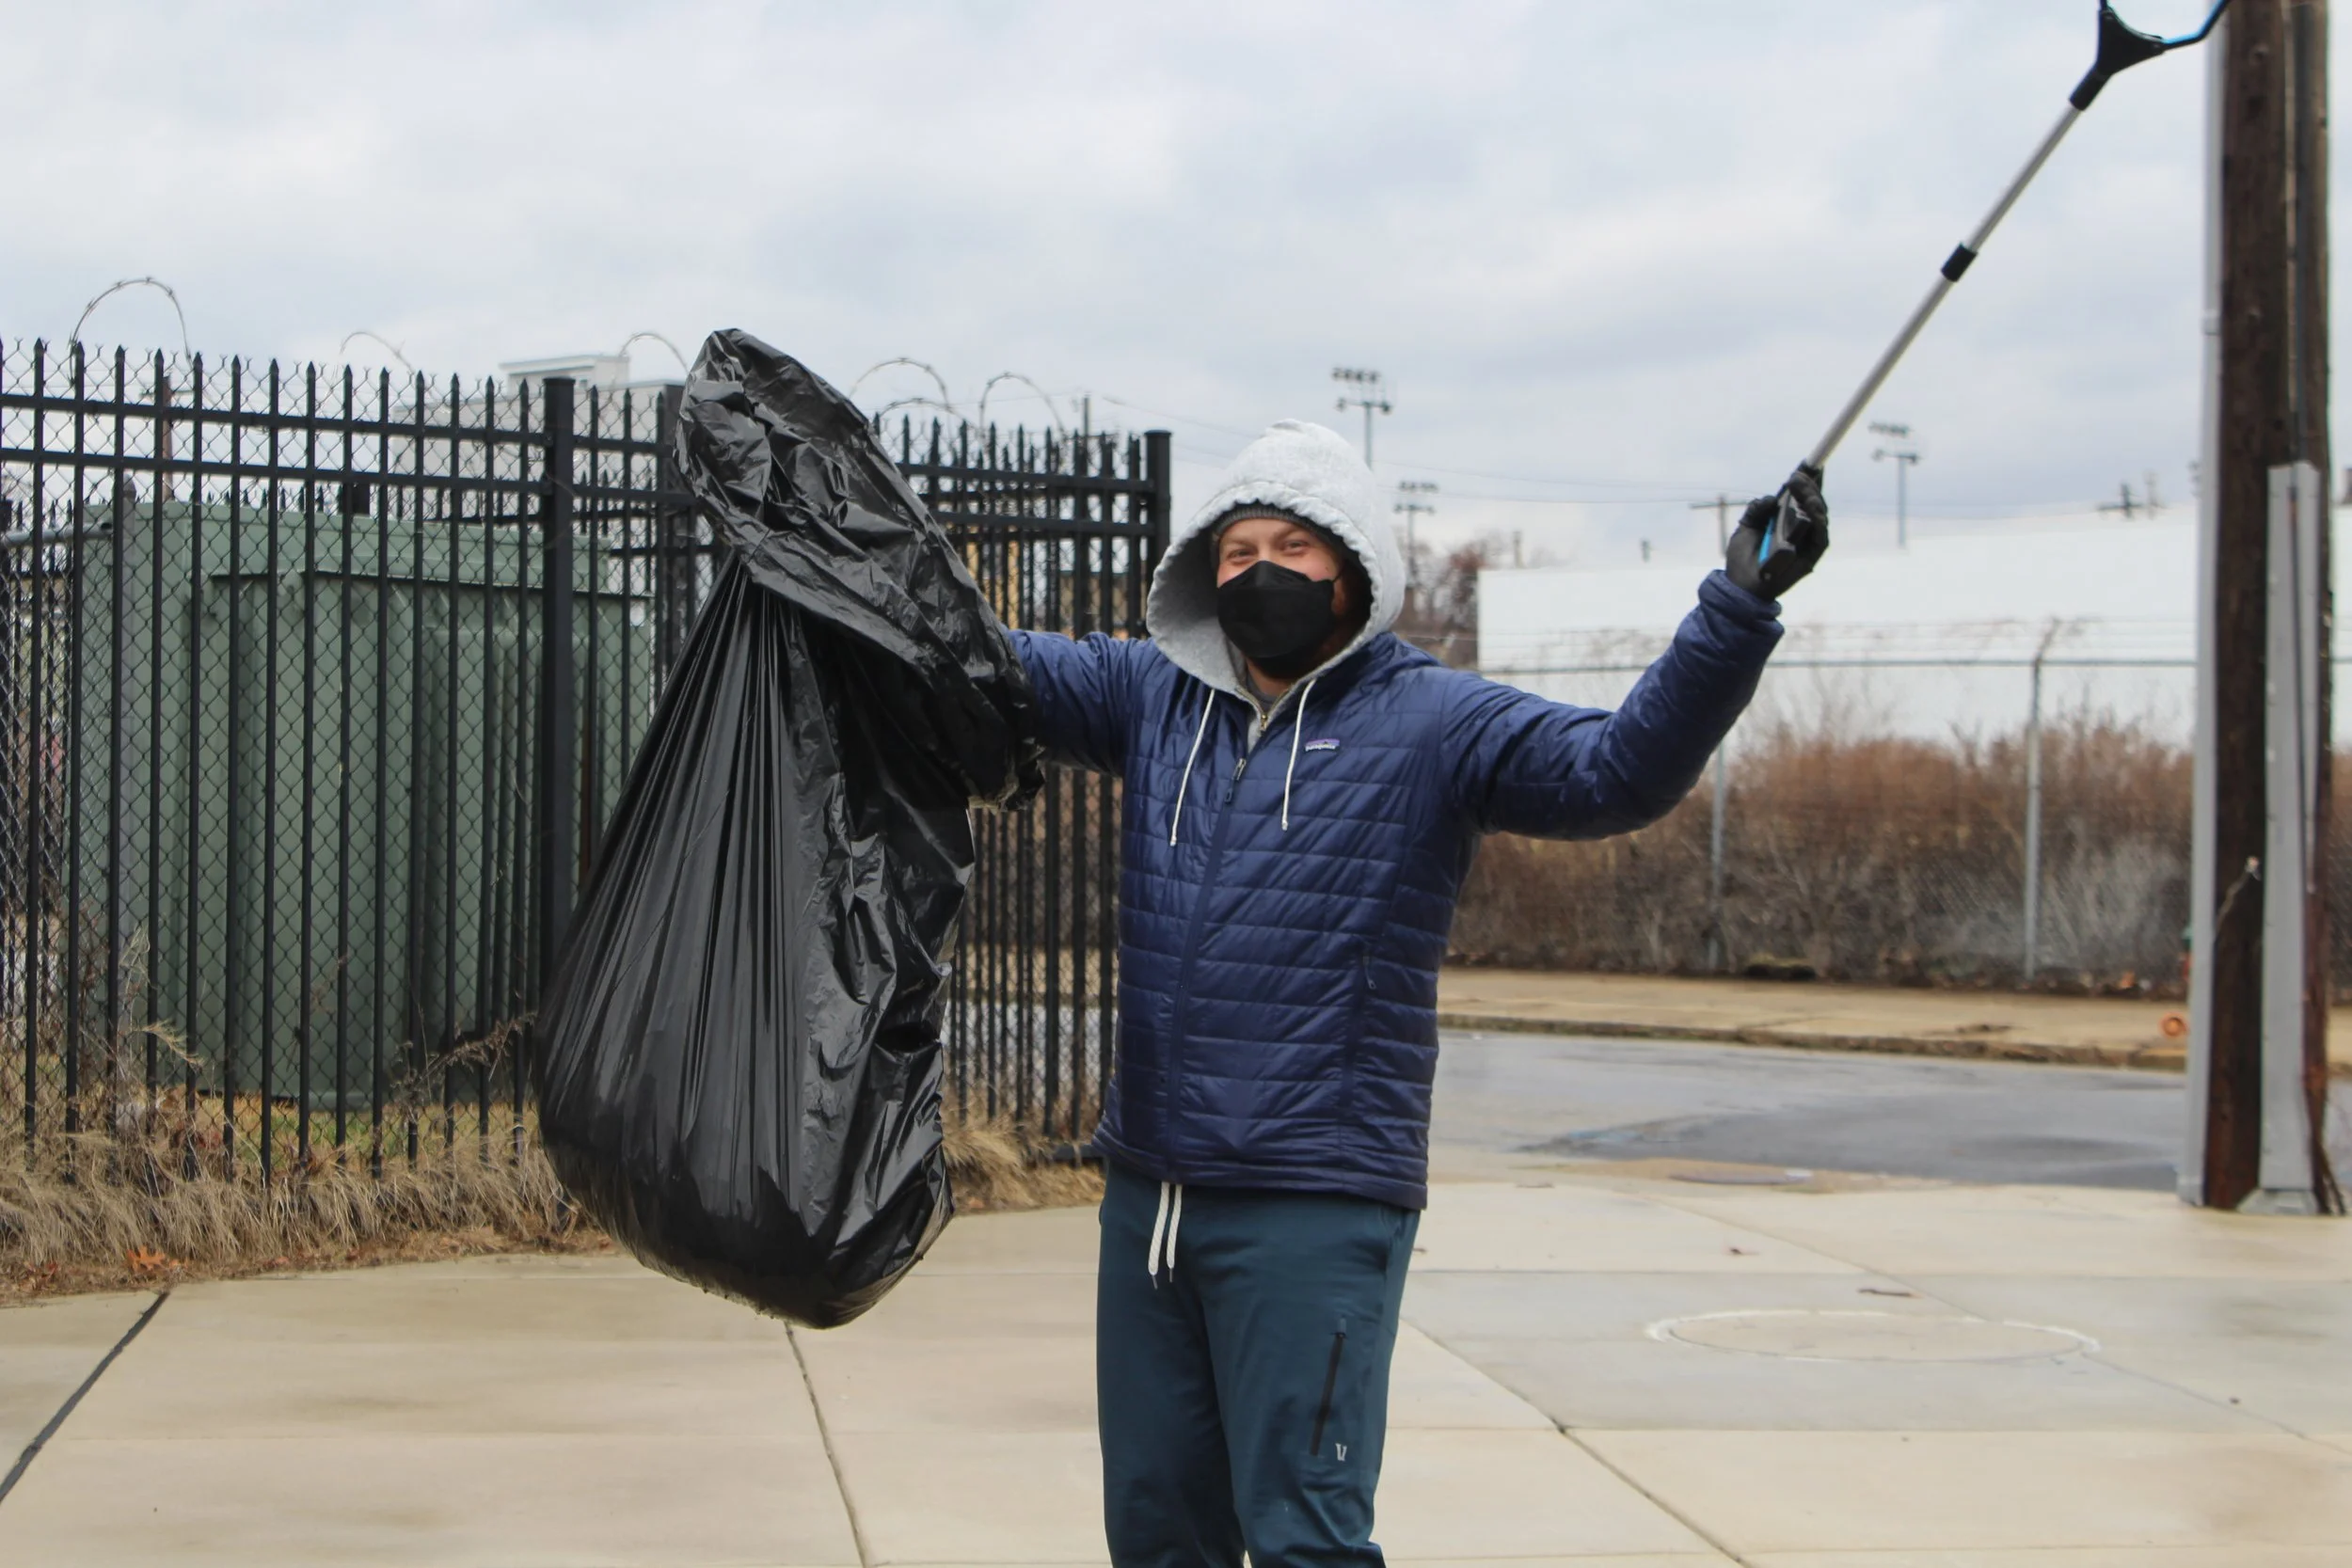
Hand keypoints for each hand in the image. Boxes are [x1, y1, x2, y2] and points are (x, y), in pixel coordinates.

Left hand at [1725, 465, 1828, 598]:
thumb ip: (1756, 510)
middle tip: (1797, 475)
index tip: (1807, 463)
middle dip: (1809, 485)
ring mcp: (1808, 543)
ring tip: (1800, 485)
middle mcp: (1801, 530)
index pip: (1803, 497)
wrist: (1739, 586)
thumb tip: (1769, 498)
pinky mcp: (1811, 557)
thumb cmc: (1742, 559)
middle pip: (1814, 503)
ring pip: (1820, 516)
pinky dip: (1817, 519)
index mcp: (1787, 522)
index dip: (1808, 480)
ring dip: (1812, 497)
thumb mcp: (1746, 528)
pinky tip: (1809, 506)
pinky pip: (1820, 535)